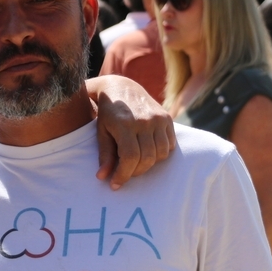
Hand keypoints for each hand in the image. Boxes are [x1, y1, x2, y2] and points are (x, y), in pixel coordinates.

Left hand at [90, 74, 176, 189]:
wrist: (120, 86)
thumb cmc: (107, 113)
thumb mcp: (101, 132)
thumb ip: (104, 155)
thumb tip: (103, 178)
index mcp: (125, 124)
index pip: (130, 158)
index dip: (124, 175)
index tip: (116, 184)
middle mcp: (144, 121)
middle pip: (147, 158)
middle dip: (136, 172)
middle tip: (126, 174)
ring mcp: (158, 119)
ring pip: (161, 154)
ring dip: (149, 164)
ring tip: (136, 163)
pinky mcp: (167, 118)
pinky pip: (170, 145)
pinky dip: (161, 153)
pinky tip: (148, 152)